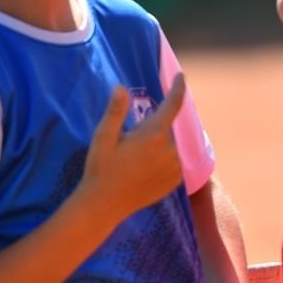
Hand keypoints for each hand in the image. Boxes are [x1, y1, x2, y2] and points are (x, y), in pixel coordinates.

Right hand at [78, 75, 186, 219]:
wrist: (105, 205)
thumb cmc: (101, 168)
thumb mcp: (103, 137)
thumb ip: (115, 111)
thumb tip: (122, 88)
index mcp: (154, 135)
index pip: (172, 105)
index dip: (178, 89)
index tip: (180, 77)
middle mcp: (170, 150)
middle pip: (166, 128)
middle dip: (152, 128)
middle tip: (129, 143)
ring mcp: (175, 167)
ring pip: (170, 146)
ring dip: (158, 145)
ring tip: (134, 160)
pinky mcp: (176, 181)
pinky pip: (173, 162)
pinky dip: (163, 160)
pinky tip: (144, 169)